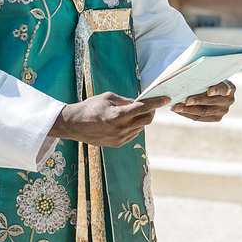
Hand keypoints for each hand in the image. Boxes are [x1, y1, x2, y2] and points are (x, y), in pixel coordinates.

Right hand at [49, 91, 170, 147]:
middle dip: (151, 111)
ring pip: (140, 127)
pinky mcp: (118, 144)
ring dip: (141, 118)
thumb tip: (141, 102)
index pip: (143, 108)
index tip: (166, 98)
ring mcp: (120, 138)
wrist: (75, 125)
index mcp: (118, 116)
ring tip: (130, 111)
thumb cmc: (90, 107)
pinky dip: (134, 126)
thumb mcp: (108, 97)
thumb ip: (126, 100)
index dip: (156, 102)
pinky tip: (124, 120)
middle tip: (149, 103)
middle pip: (146, 120)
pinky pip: (133, 133)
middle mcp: (121, 129)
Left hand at [171, 80, 234, 121]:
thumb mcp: (211, 76)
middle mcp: (228, 100)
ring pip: (204, 112)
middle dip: (197, 101)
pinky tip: (178, 111)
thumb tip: (184, 72)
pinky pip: (200, 118)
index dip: (216, 90)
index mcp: (230, 88)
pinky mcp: (216, 118)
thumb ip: (204, 77)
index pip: (223, 89)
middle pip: (211, 102)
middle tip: (185, 101)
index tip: (209, 92)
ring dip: (188, 110)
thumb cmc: (210, 79)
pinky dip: (188, 114)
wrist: (217, 89)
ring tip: (176, 108)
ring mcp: (223, 111)